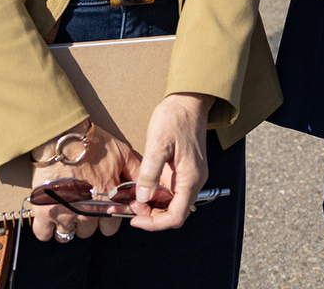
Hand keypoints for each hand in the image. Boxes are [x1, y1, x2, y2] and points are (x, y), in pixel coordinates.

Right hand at [26, 121, 139, 241]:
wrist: (63, 137)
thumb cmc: (94, 144)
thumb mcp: (123, 155)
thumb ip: (136, 174)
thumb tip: (146, 189)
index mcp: (108, 201)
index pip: (111, 227)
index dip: (107, 217)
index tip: (101, 208)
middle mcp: (88, 212)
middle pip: (88, 232)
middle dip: (87, 221)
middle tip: (82, 205)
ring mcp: (65, 214)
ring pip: (67, 235)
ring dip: (67, 224)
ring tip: (65, 208)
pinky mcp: (43, 212)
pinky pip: (44, 234)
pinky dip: (46, 228)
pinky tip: (49, 215)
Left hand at [130, 92, 214, 230]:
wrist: (189, 100)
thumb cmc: (175, 118)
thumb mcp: (158, 144)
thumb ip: (150, 173)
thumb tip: (142, 198)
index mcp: (191, 178)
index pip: (176, 216)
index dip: (154, 224)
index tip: (135, 220)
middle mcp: (193, 181)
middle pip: (173, 213)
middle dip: (150, 216)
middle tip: (129, 207)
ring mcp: (189, 176)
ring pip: (170, 204)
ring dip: (151, 207)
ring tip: (130, 199)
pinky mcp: (183, 170)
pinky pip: (169, 191)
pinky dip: (154, 195)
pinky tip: (139, 189)